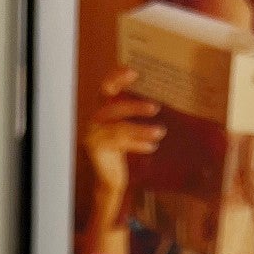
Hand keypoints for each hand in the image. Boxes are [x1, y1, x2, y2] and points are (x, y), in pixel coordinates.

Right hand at [82, 67, 163, 253]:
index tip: (134, 70)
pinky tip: (152, 146)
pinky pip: (120, 143)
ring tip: (160, 132)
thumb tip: (158, 98)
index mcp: (100, 110)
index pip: (105, 88)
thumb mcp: (128, 130)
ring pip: (119, 128)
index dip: (117, 77)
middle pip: (113, 107)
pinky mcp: (96, 150)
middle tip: (156, 107)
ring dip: (141, 129)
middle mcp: (93, 120)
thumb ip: (133, 115)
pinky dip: (138, 143)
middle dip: (134, 107)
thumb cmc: (122, 153)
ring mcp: (92, 135)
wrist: (110, 182)